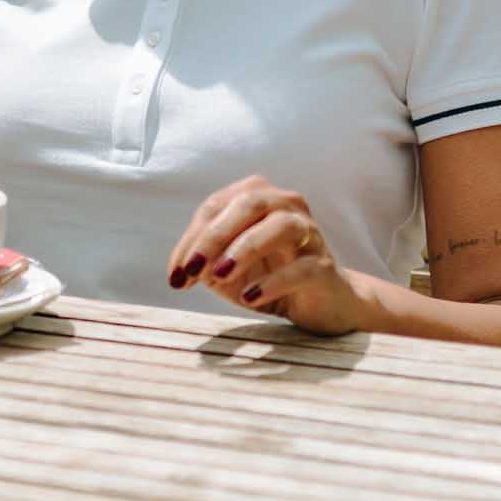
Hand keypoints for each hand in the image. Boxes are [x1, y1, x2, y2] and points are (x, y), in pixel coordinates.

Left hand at [169, 176, 365, 334]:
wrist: (316, 304)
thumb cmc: (265, 277)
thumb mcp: (224, 269)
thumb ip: (201, 263)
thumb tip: (180, 270)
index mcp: (257, 197)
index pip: (217, 205)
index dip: (192, 238)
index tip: (176, 275)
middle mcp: (286, 205)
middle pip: (249, 204)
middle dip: (214, 236)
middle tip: (192, 269)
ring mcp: (309, 234)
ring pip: (281, 226)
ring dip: (245, 249)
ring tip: (219, 276)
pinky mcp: (324, 266)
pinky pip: (302, 267)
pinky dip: (273, 282)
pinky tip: (250, 297)